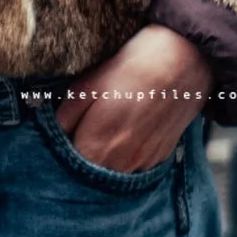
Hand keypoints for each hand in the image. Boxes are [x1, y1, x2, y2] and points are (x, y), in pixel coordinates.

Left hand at [56, 26, 211, 171]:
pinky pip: (136, 166)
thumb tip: (52, 134)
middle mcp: (121, 165)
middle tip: (83, 132)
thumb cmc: (131, 69)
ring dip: (106, 160)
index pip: (67, 170)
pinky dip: (127, 155)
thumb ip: (63, 117)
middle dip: (82, 160)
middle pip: (91, 176)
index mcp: (96, 149)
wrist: (184, 60)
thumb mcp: (86, 86)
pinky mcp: (161, 157)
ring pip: (115, 173)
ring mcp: (144, 163)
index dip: (60, 156)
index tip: (60, 141)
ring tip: (109, 130)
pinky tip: (129, 130)